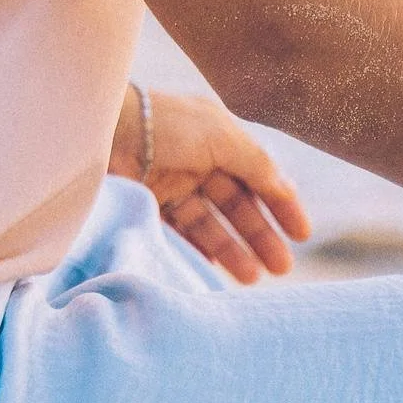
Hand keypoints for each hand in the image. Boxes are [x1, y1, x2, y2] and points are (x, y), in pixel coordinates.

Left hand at [111, 85, 310, 282]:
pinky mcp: (144, 205)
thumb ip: (256, 163)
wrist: (100, 129)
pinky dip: (196, 250)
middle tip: (281, 268)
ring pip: (210, 223)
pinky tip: (213, 268)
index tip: (303, 236)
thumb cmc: (164, 124)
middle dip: (261, 236)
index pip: (258, 176)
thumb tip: (286, 188)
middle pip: (236, 205)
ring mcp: (170, 184)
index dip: (282, 204)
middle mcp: (196, 161)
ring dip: (233, 250)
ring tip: (252, 278)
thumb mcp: (221, 137)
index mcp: (218, 138)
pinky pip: (177, 234)